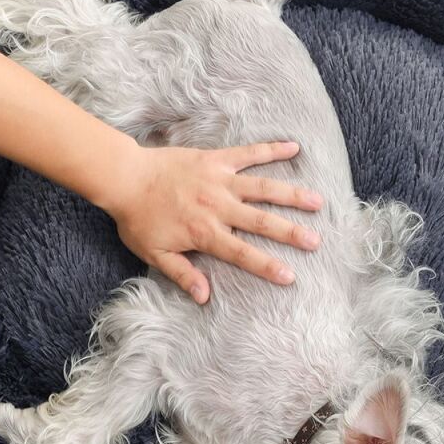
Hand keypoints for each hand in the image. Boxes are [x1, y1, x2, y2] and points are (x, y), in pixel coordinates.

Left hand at [101, 140, 323, 302]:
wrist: (125, 177)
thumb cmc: (138, 218)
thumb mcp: (155, 254)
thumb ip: (182, 273)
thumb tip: (204, 296)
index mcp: (205, 233)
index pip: (242, 253)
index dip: (267, 265)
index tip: (289, 276)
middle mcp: (218, 207)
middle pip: (262, 221)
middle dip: (291, 233)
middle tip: (316, 241)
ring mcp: (220, 180)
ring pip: (263, 188)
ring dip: (292, 195)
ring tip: (318, 201)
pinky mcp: (217, 159)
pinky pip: (249, 153)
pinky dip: (272, 149)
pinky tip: (294, 147)